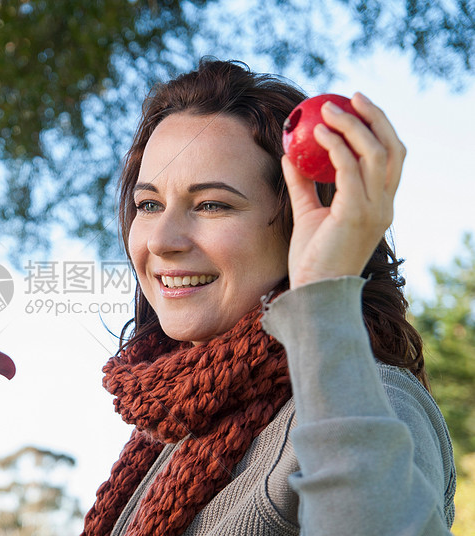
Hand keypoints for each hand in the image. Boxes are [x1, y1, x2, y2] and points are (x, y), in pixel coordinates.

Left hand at [282, 92, 405, 288]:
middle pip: (392, 148)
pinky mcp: (357, 215)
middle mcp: (384, 205)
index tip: (356, 107)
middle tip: (351, 97)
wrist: (314, 293)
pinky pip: (350, 170)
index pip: (390, 158)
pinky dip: (337, 146)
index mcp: (379, 205)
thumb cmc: (312, 259)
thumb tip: (289, 156)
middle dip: (375, 117)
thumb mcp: (307, 215)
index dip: (378, 128)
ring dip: (352, 125)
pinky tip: (319, 133)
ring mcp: (374, 210)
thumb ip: (302, 185)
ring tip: (327, 110)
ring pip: (375, 153)